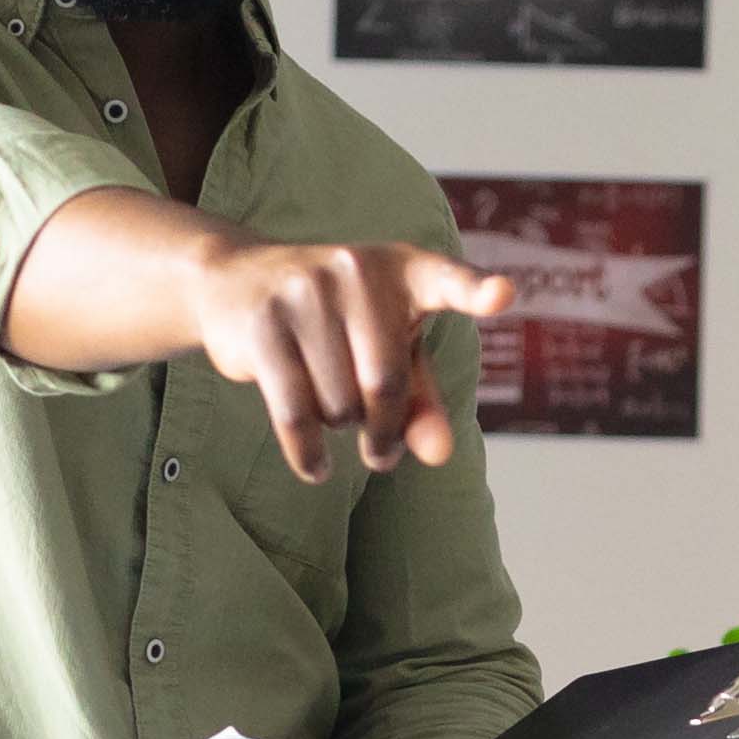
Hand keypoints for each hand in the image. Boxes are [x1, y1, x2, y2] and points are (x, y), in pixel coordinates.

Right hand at [180, 229, 518, 480]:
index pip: (448, 281)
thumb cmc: (337, 324)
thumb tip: (439, 455)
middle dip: (385, 431)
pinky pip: (295, 412)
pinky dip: (309, 453)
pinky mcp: (262, 325)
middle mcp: (356, 270)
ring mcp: (304, 292)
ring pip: (338, 403)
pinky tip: (316, 468)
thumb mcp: (389, 350)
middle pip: (384, 383)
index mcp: (404, 269)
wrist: (235, 281)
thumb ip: (422, 400)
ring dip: (341, 428)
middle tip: (382, 453)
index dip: (477, 291)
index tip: (503, 296)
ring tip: (334, 413)